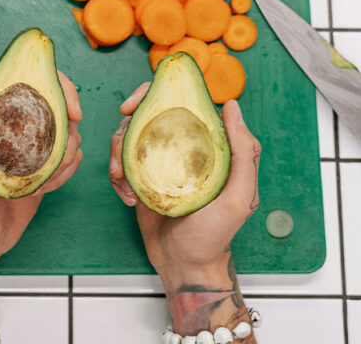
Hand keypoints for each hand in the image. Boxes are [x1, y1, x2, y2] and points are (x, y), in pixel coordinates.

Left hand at [0, 66, 82, 295]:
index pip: (27, 79)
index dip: (55, 83)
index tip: (68, 105)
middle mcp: (13, 122)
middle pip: (56, 99)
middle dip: (70, 112)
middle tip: (70, 131)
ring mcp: (31, 145)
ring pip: (68, 130)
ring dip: (68, 147)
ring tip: (46, 174)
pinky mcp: (44, 167)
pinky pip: (70, 157)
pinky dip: (67, 168)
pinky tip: (46, 186)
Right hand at [109, 83, 260, 337]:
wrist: (185, 266)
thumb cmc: (216, 234)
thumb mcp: (240, 195)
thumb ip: (243, 152)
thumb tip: (232, 105)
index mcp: (207, 144)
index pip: (182, 103)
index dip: (155, 94)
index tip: (133, 104)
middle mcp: (183, 148)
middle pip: (148, 116)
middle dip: (127, 123)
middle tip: (119, 136)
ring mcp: (160, 163)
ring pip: (129, 138)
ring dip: (118, 154)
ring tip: (122, 178)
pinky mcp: (141, 179)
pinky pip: (121, 164)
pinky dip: (117, 176)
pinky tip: (127, 196)